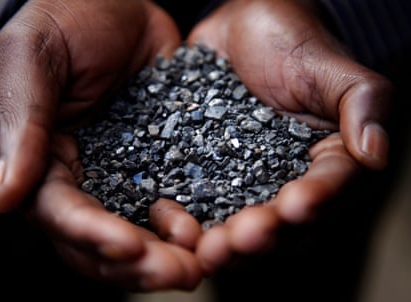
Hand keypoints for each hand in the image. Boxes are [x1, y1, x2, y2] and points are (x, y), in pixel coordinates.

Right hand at [0, 0, 202, 289]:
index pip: (61, 214)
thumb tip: (0, 198)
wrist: (116, 3)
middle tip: (180, 273)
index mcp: (43, 162)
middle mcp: (84, 179)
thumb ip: (19, 125)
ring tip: (203, 262)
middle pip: (103, 241)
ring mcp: (126, 175)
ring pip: (141, 232)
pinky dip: (194, 222)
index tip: (128, 248)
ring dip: (169, 255)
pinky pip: (177, 202)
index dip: (92, 236)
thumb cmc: (65, 21)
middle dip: (138, 263)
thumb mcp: (33, 59)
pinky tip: (215, 228)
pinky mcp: (163, 163)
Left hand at [186, 0, 391, 272]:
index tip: (294, 207)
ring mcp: (242, 181)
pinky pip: (197, 203)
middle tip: (239, 240)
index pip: (327, 189)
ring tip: (206, 247)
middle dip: (262, 235)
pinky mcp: (206, 174)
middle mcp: (285, 180)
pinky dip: (186, 219)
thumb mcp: (331, 68)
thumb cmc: (292, 43)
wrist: (239, 30)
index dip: (314, 202)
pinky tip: (172, 223)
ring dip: (223, 241)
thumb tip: (376, 154)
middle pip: (280, 222)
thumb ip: (363, 105)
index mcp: (324, 161)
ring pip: (237, 222)